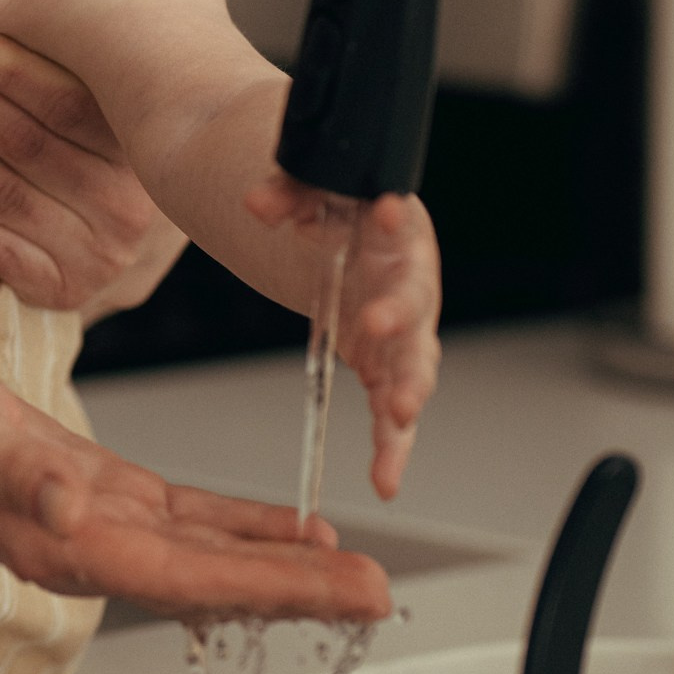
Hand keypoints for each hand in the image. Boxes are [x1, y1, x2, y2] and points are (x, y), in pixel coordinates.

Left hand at [0, 0, 229, 319]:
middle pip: (31, 146)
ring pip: (9, 194)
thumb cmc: (119, 142)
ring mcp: (98, 254)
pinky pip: (3, 255)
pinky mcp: (62, 290)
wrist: (121, 245)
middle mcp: (130, 207)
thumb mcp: (146, 78)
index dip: (14, 71)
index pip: (72, 107)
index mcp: (146, 150)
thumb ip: (165, 13)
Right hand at [0, 351, 392, 623]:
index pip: (195, 580)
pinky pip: (192, 525)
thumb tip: (69, 508)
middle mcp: (99, 553)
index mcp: (74, 548)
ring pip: (216, 559)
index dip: (276, 589)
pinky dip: (246, 530)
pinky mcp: (108, 498)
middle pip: (221, 583)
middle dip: (304, 592)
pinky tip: (292, 531)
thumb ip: (16, 475)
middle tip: (382, 596)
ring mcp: (106, 530)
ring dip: (288, 568)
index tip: (346, 593)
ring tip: (359, 575)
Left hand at [244, 179, 442, 499]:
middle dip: (397, 313)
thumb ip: (286, 195)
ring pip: (414, 363)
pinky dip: (392, 447)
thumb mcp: (307, 192)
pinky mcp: (392, 368)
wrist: (347, 237)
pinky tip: (385, 481)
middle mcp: (411, 280)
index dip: (393, 217)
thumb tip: (259, 202)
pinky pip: (396, 412)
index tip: (385, 212)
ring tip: (398, 415)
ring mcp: (407, 330)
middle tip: (377, 322)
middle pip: (412, 298)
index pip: (397, 219)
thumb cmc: (338, 211)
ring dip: (407, 389)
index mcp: (395, 229)